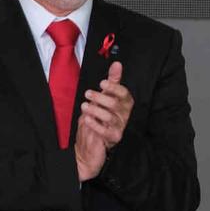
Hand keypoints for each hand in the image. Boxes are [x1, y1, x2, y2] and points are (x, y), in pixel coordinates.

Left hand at [73, 63, 130, 180]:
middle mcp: (124, 116)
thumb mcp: (104, 97)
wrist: (89, 146)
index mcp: (124, 104)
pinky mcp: (113, 138)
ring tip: (84, 106)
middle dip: (101, 97)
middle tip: (87, 94)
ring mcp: (119, 127)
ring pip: (110, 116)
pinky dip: (95, 124)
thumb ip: (112, 82)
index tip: (102, 83)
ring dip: (95, 110)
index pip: (125, 94)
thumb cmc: (98, 118)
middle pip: (116, 104)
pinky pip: (105, 131)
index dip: (114, 88)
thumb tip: (117, 64)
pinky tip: (86, 119)